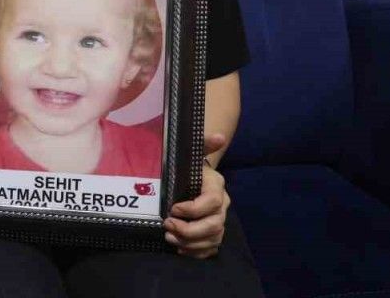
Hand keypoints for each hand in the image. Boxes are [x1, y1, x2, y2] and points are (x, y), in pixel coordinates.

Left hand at [166, 133, 230, 258]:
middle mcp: (222, 205)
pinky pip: (211, 249)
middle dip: (190, 230)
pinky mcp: (213, 233)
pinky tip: (180, 249)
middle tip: (167, 225)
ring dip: (190, 243)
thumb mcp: (193, 153)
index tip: (172, 208)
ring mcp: (219, 220)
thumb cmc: (189, 166)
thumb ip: (203, 144)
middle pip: (214, 225)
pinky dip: (196, 252)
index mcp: (216, 187)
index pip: (211, 202)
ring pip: (213, 239)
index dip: (193, 209)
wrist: (194, 176)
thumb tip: (219, 137)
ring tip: (169, 238)